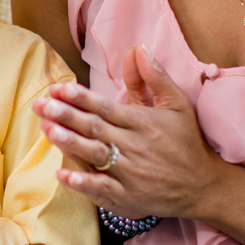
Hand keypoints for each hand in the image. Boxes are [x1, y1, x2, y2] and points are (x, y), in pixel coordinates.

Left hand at [34, 45, 223, 218]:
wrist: (203, 186)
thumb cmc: (186, 141)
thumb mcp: (177, 104)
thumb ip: (154, 77)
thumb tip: (138, 47)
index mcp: (143, 122)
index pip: (107, 107)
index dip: (82, 97)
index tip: (59, 88)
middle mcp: (134, 146)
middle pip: (95, 129)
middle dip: (67, 116)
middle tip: (41, 105)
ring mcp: (130, 173)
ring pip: (95, 155)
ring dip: (70, 143)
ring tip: (47, 130)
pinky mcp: (128, 196)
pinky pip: (102, 189)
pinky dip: (83, 183)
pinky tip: (62, 175)